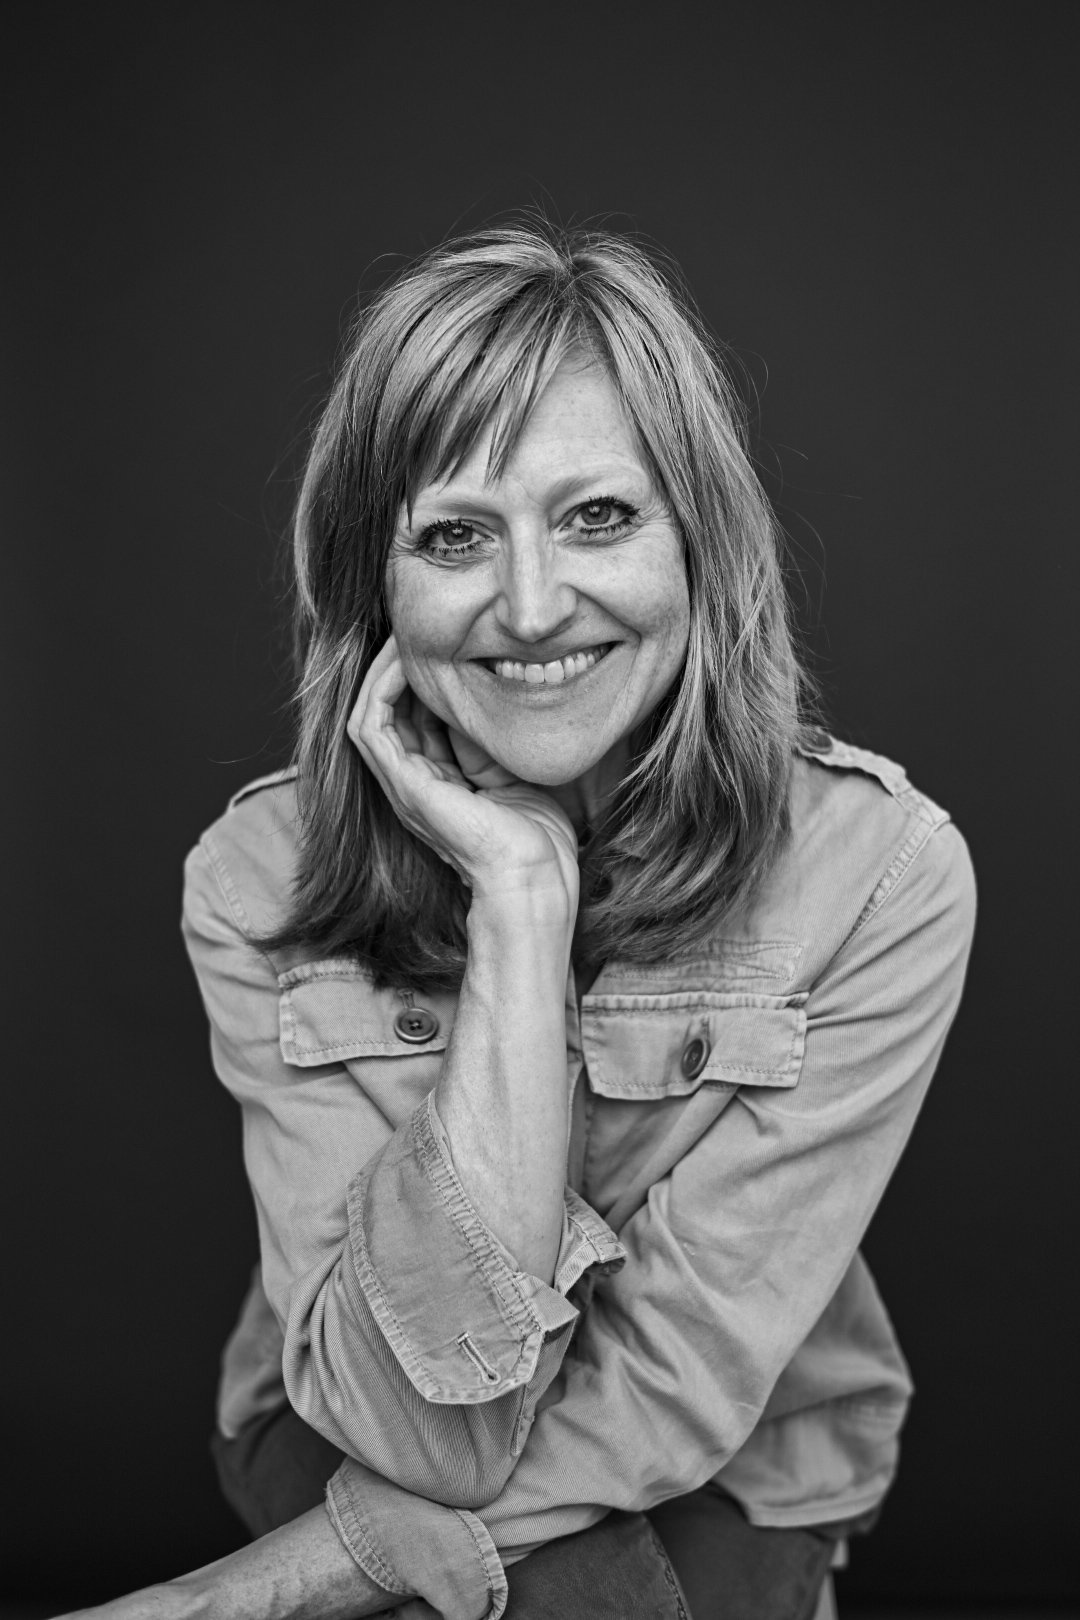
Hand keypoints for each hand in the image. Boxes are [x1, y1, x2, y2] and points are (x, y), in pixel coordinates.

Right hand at [348, 637, 578, 914]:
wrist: (532, 873)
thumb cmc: (534, 832)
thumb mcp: (509, 767)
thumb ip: (486, 736)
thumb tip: (481, 689)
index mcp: (438, 780)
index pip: (415, 716)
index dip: (420, 677)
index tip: (440, 641)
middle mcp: (413, 781)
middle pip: (390, 710)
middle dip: (398, 667)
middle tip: (415, 627)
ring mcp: (404, 784)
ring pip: (369, 712)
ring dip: (381, 671)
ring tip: (401, 635)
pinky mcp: (403, 784)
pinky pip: (370, 725)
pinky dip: (379, 689)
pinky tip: (400, 661)